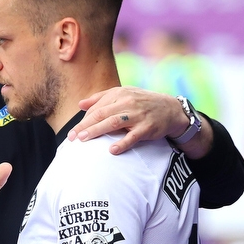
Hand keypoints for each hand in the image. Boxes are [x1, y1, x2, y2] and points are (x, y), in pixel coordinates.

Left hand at [67, 87, 187, 154]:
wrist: (170, 109)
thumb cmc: (142, 103)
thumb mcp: (123, 94)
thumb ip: (101, 98)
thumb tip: (80, 104)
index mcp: (119, 93)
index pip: (97, 108)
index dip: (83, 120)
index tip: (72, 133)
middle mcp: (127, 102)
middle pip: (101, 114)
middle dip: (84, 126)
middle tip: (72, 137)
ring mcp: (138, 115)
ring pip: (113, 122)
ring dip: (97, 131)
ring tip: (84, 139)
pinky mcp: (147, 127)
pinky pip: (133, 136)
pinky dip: (122, 143)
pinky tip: (112, 150)